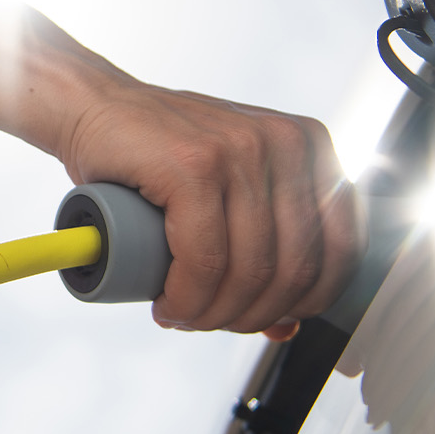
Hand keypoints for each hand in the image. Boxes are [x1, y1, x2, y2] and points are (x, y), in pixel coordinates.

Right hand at [58, 83, 359, 338]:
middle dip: (250, 316)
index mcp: (310, 147)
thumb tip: (287, 325)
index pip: (341, 250)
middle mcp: (285, 143)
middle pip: (293, 268)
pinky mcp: (194, 165)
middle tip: (208, 321)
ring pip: (249, 270)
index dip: (304, 302)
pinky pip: (204, 259)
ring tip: (183, 316)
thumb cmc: (159, 154)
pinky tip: (168, 304)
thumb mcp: (228, 194)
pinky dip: (186, 298)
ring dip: (213, 314)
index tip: (262, 317)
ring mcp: (240, 151)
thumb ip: (266, 247)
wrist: (93, 108)